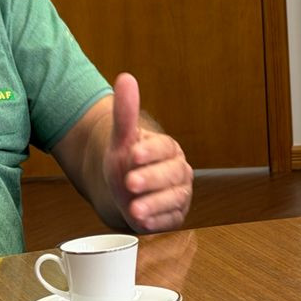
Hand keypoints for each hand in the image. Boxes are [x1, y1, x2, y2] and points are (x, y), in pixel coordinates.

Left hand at [101, 74, 191, 232]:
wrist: (124, 193)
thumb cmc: (126, 163)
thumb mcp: (121, 139)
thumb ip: (125, 111)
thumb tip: (125, 77)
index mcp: (168, 149)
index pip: (164, 148)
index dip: (150, 152)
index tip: (133, 154)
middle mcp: (178, 171)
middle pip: (172, 175)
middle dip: (151, 180)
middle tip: (130, 183)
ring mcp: (179, 194)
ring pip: (173, 199)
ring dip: (154, 205)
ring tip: (134, 209)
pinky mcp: (175, 216)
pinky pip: (170, 220)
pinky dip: (157, 222)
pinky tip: (144, 222)